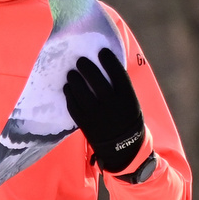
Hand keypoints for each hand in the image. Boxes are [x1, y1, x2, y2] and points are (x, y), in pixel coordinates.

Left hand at [64, 47, 146, 173]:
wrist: (123, 148)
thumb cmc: (127, 118)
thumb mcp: (131, 102)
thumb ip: (119, 87)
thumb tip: (103, 64)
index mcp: (128, 99)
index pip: (118, 74)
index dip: (109, 60)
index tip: (101, 51)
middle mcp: (113, 107)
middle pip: (97, 82)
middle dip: (87, 68)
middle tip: (80, 60)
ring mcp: (98, 116)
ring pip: (82, 94)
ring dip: (75, 80)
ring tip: (71, 73)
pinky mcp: (86, 125)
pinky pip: (74, 107)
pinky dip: (69, 96)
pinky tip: (68, 88)